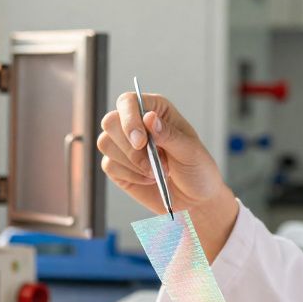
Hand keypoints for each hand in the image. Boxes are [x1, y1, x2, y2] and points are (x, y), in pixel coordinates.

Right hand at [97, 92, 237, 261]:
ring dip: (132, 163)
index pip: (128, 102)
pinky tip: (148, 179)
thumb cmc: (197, 169)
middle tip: (155, 164)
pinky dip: (131, 175)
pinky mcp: (117, 165)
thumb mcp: (190, 151)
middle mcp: (136, 123)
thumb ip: (168, 134)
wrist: (194, 199)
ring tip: (157, 172)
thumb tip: (149, 118)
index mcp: (155, 110)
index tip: (141, 142)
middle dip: (130, 147)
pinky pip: (109, 165)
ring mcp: (123, 144)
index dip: (129, 119)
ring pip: (105, 143)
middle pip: (110, 121)